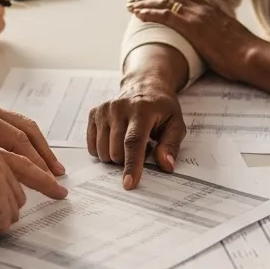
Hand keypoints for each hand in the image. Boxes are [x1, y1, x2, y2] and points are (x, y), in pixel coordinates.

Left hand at [0, 99, 64, 175]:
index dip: (35, 162)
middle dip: (44, 154)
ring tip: (51, 169)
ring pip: (22, 126)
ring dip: (38, 148)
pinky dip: (25, 143)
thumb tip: (2, 179)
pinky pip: (12, 127)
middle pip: (26, 130)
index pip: (16, 140)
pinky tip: (30, 159)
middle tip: (57, 176)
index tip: (49, 180)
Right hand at [86, 70, 186, 189]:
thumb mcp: (176, 123)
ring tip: (130, 140)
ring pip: (102, 151)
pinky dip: (104, 150)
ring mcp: (104, 110)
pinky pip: (92, 147)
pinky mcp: (94, 113)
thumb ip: (171, 145)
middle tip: (143, 147)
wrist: (145, 84)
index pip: (133, 142)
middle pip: (116, 151)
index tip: (129, 184)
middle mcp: (119, 108)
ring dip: (116, 155)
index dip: (132, 165)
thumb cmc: (161, 108)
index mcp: (142, 110)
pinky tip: (116, 139)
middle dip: (128, 160)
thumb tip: (166, 166)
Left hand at [125, 0, 257, 77]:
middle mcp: (203, 8)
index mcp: (213, 9)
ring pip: (164, 1)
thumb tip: (217, 40)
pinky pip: (164, 15)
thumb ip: (220, 33)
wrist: (251, 55)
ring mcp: (196, 16)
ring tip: (132, 3)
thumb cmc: (245, 53)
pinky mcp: (190, 27)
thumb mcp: (231, 38)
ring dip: (145, 1)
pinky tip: (137, 13)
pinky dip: (148, 12)